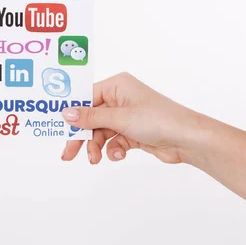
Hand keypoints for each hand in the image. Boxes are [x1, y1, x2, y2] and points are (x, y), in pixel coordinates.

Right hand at [61, 72, 203, 164]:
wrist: (188, 140)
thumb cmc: (158, 119)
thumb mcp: (119, 118)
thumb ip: (90, 117)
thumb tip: (65, 113)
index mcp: (117, 86)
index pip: (86, 97)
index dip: (72, 112)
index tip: (58, 126)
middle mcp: (121, 98)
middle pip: (91, 117)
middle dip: (82, 136)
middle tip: (68, 153)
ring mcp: (127, 115)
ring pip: (101, 132)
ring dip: (97, 146)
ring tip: (96, 159)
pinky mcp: (133, 131)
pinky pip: (113, 140)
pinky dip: (113, 149)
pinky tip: (119, 155)